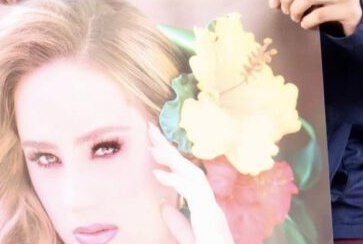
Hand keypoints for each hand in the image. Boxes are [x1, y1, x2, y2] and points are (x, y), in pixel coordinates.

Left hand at [149, 124, 234, 243]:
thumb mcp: (190, 240)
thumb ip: (178, 225)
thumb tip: (164, 206)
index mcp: (206, 211)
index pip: (188, 177)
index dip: (172, 160)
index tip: (155, 144)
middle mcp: (211, 207)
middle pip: (191, 169)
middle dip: (170, 148)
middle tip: (150, 129)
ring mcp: (213, 212)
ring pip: (194, 176)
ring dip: (173, 159)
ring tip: (153, 147)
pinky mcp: (211, 219)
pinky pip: (194, 193)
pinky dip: (176, 181)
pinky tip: (159, 174)